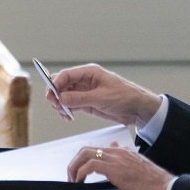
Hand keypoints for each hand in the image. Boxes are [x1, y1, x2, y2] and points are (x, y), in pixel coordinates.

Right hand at [45, 64, 162, 128]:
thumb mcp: (102, 98)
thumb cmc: (125, 97)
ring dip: (60, 104)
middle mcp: (85, 81)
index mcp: (90, 72)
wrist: (138, 109)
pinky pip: (70, 105)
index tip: (52, 94)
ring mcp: (85, 92)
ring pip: (64, 95)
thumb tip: (61, 98)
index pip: (66, 74)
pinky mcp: (86, 103)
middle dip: (56, 94)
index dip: (56, 83)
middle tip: (55, 105)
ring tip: (64, 113)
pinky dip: (66, 110)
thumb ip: (80, 98)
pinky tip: (68, 117)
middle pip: (62, 84)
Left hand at [65, 143, 170, 189]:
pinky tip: (81, 181)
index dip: (82, 159)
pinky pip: (91, 165)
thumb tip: (114, 157)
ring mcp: (116, 158)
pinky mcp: (115, 168)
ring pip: (86, 154)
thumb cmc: (152, 181)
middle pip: (86, 149)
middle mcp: (117, 152)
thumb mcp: (136, 166)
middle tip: (72, 176)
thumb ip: (124, 161)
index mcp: (121, 152)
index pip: (95, 149)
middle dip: (74, 162)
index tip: (78, 171)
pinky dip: (81, 172)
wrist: (163, 186)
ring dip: (75, 167)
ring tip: (74, 179)